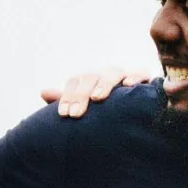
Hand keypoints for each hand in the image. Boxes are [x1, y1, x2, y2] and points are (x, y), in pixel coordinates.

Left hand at [39, 67, 154, 118]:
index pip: (74, 81)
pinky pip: (141, 73)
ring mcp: (123, 76)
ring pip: (113, 73)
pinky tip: (129, 85)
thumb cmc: (101, 112)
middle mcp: (103, 76)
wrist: (132, 114)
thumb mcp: (82, 107)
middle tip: (76, 114)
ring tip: (98, 98)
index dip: (68, 96)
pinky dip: (135, 76)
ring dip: (104, 84)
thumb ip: (65, 99)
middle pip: (90, 77)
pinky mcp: (143, 80)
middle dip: (81, 95)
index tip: (64, 114)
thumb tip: (43, 92)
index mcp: (87, 81)